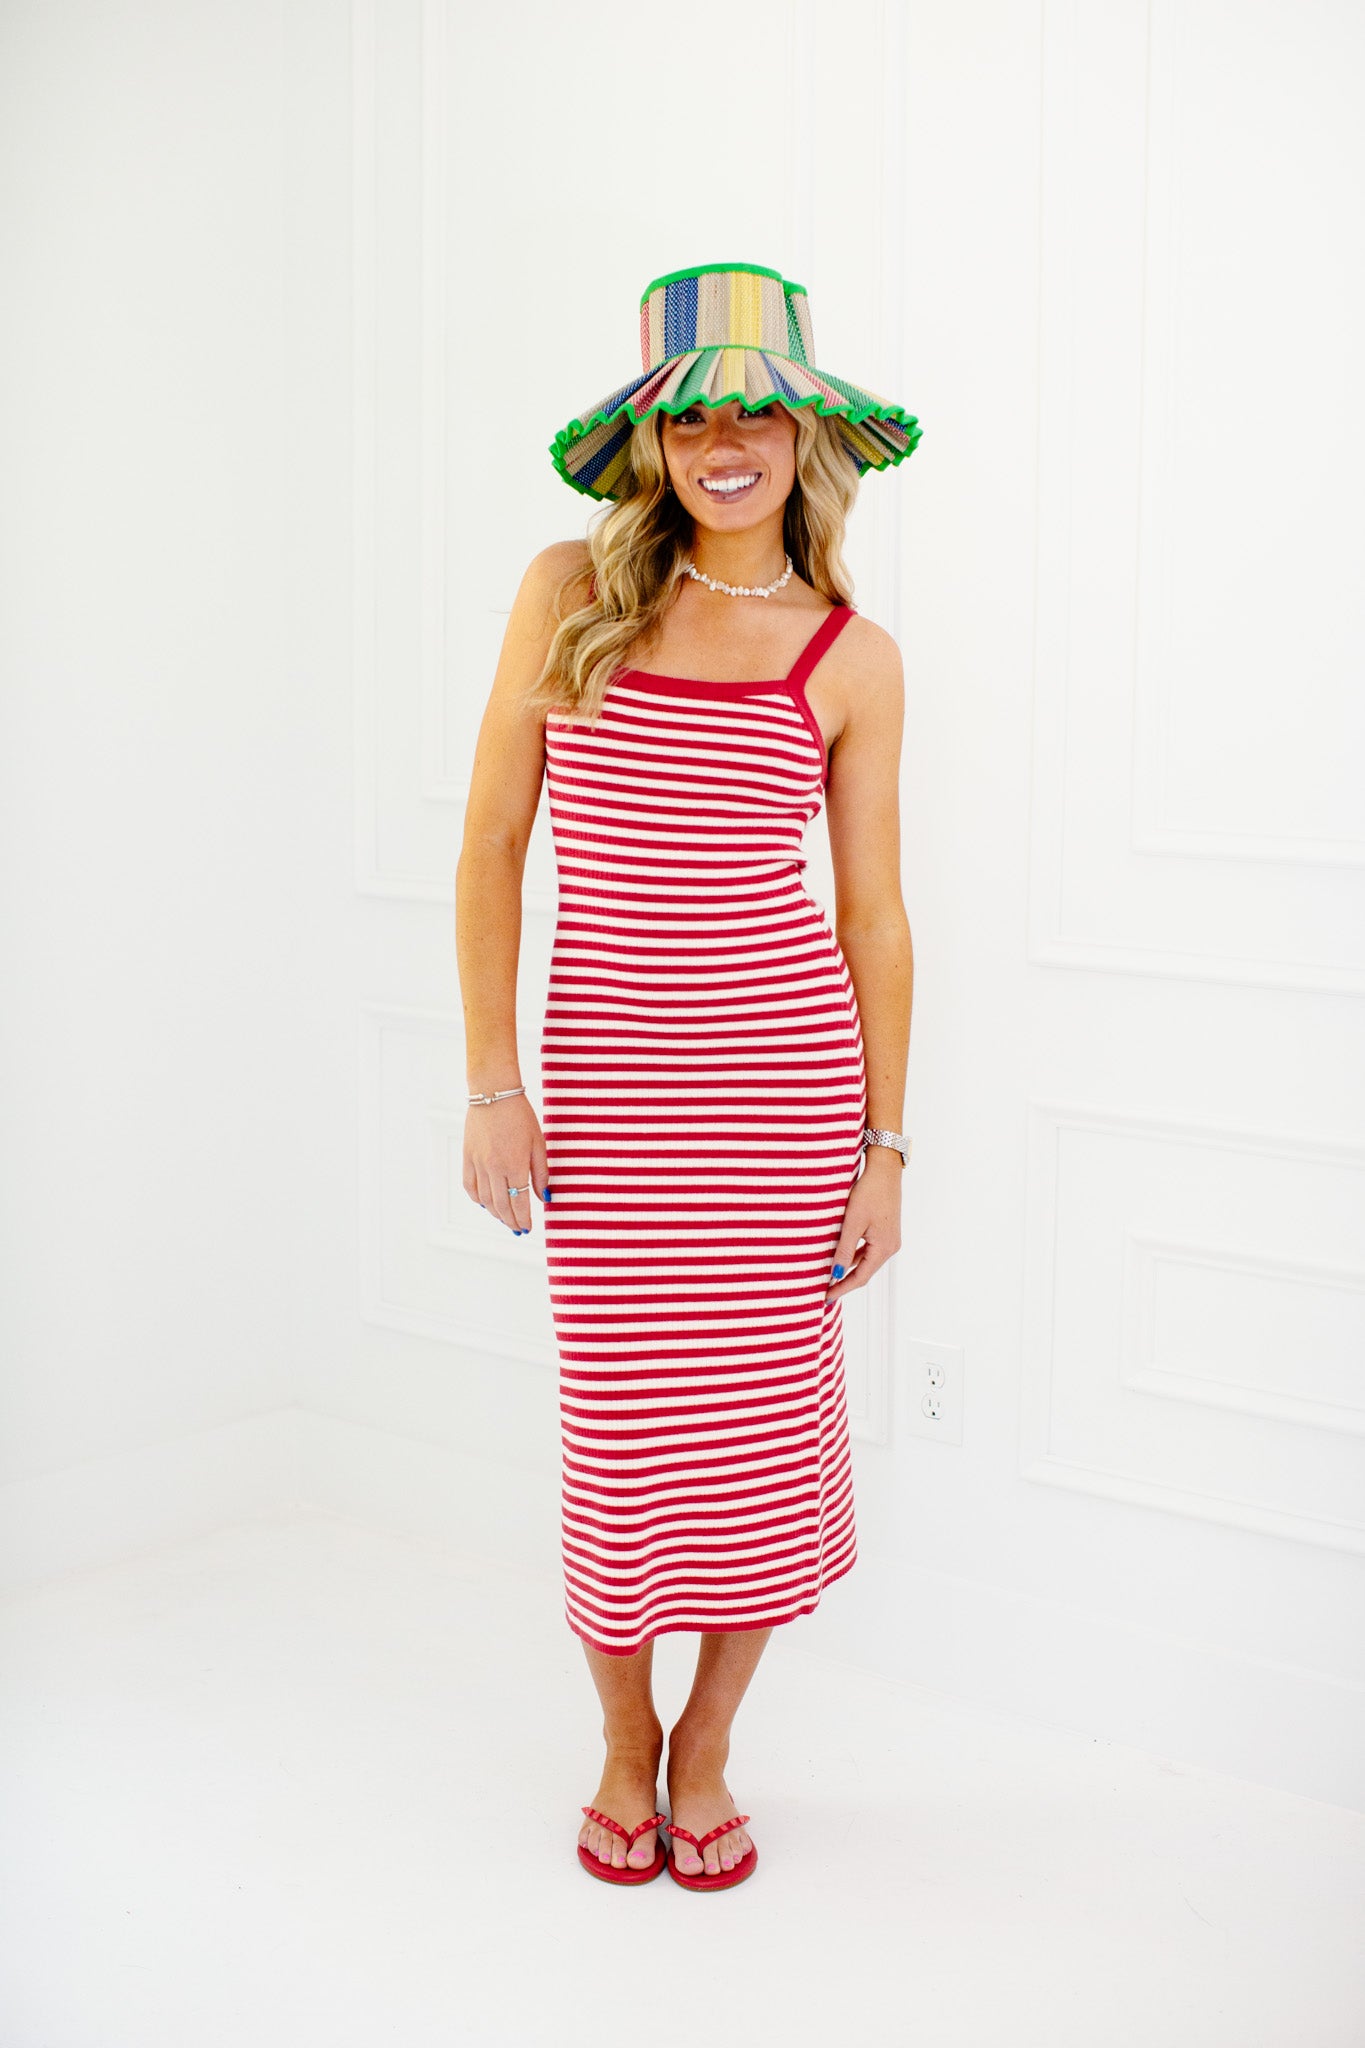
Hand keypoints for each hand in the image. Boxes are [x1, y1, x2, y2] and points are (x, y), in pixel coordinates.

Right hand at [463, 1095, 549, 1235]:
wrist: (494, 1093)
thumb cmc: (520, 1115)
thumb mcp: (538, 1143)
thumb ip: (541, 1173)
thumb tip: (545, 1197)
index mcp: (514, 1165)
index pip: (520, 1203)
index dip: (524, 1219)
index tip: (528, 1228)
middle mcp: (494, 1168)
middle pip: (502, 1206)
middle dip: (511, 1221)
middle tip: (518, 1229)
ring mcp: (478, 1164)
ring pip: (485, 1200)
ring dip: (496, 1213)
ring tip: (505, 1219)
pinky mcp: (467, 1157)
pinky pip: (470, 1186)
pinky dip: (478, 1199)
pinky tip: (486, 1203)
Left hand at [825, 1150, 903, 1301]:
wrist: (885, 1170)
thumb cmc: (870, 1193)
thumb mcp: (852, 1223)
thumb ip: (844, 1250)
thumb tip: (836, 1274)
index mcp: (884, 1248)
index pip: (860, 1278)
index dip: (842, 1288)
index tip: (826, 1297)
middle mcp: (890, 1247)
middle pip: (865, 1271)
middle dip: (845, 1281)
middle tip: (826, 1291)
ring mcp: (889, 1239)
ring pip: (866, 1260)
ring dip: (849, 1268)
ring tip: (830, 1275)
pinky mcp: (886, 1231)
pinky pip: (868, 1249)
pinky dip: (854, 1254)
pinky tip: (840, 1254)